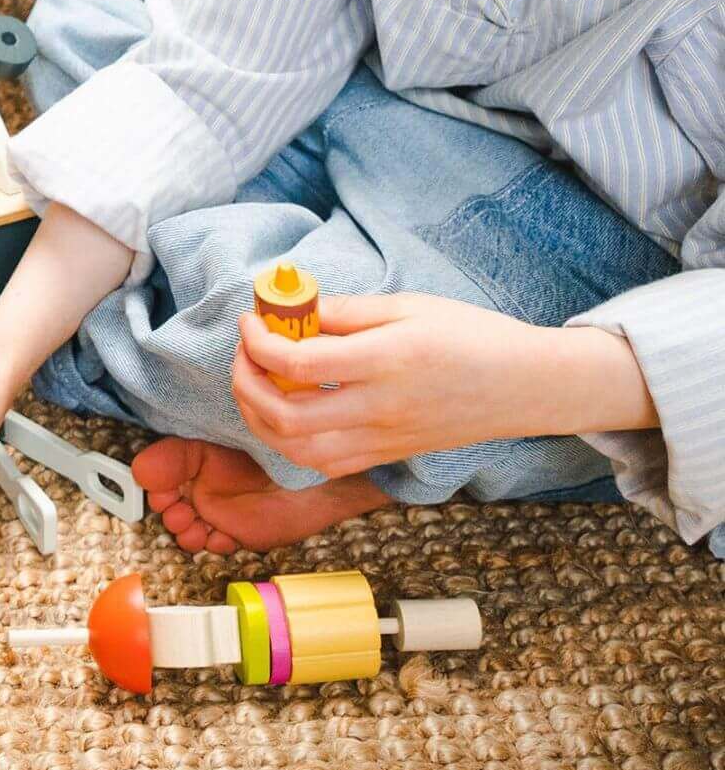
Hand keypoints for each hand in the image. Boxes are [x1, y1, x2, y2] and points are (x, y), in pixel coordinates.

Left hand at [232, 293, 558, 477]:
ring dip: (260, 420)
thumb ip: (345, 311)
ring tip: (255, 383)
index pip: (296, 364)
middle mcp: (379, 408)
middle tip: (244, 353)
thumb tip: (293, 309)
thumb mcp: (407, 306)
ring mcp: (383, 440)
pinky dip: (290, 443)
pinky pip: (324, 464)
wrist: (525, 386)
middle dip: (245, 384)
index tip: (250, 320)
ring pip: (298, 452)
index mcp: (384, 361)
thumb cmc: (471, 336)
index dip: (258, 342)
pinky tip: (286, 412)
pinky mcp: (387, 457)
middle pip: (285, 418)